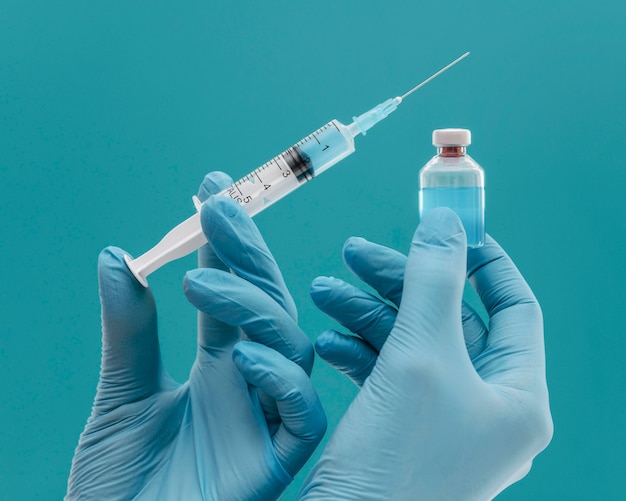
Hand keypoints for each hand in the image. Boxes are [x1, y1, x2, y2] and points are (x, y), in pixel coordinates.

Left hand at [66, 172, 325, 500]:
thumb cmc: (121, 485)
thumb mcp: (120, 396)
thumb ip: (130, 332)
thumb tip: (115, 255)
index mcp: (220, 366)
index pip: (235, 291)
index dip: (226, 242)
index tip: (210, 190)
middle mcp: (251, 384)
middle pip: (270, 306)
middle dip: (248, 253)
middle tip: (216, 207)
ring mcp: (266, 420)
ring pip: (291, 347)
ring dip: (254, 307)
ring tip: (203, 283)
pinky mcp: (276, 462)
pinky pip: (304, 416)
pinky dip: (281, 381)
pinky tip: (240, 359)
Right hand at [299, 208, 551, 499]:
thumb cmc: (396, 465)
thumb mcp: (419, 357)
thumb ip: (433, 281)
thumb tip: (445, 221)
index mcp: (516, 396)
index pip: (513, 307)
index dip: (480, 262)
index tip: (444, 231)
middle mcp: (488, 409)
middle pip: (449, 319)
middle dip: (400, 282)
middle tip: (353, 252)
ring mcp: (446, 422)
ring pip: (412, 344)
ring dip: (367, 314)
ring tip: (323, 291)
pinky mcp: (406, 432)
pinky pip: (390, 375)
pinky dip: (359, 351)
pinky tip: (326, 340)